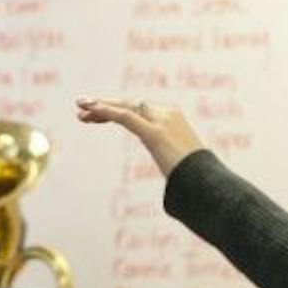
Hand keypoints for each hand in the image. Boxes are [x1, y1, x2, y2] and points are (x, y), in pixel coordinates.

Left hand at [75, 97, 203, 177]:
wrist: (208, 183)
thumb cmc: (197, 177)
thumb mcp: (180, 161)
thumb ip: (171, 157)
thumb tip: (170, 168)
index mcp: (172, 118)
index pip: (138, 108)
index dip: (114, 109)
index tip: (95, 116)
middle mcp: (167, 114)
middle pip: (129, 104)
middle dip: (103, 105)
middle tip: (80, 107)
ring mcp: (162, 122)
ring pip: (124, 107)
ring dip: (99, 107)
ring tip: (79, 109)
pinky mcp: (155, 133)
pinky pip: (126, 117)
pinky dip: (107, 112)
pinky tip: (92, 110)